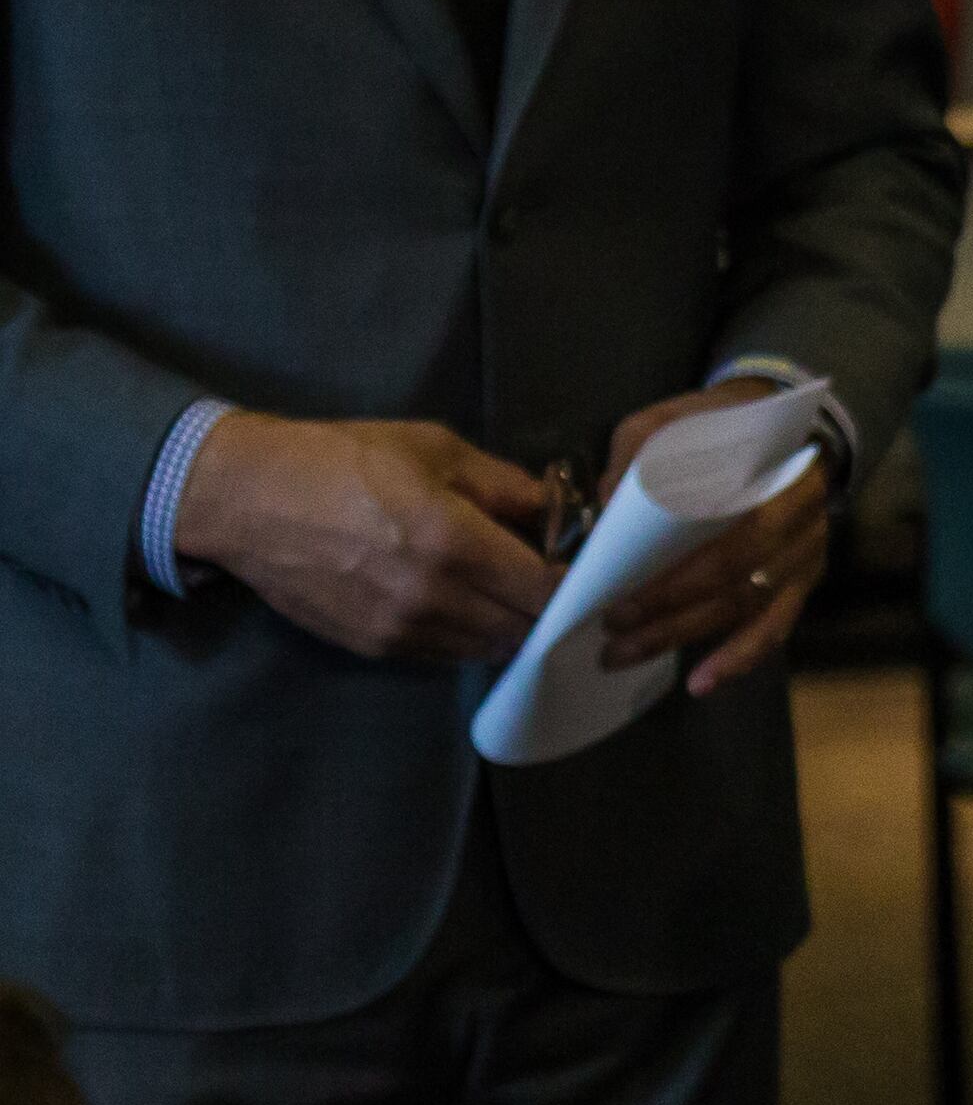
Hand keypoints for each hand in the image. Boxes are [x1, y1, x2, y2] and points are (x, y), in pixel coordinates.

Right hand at [171, 414, 554, 664]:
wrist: (248, 499)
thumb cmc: (344, 461)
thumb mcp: (436, 450)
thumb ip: (506, 486)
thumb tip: (557, 509)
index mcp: (454, 544)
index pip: (545, 591)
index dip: (578, 587)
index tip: (593, 572)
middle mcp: (430, 598)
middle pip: (522, 629)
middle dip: (551, 612)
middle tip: (562, 588)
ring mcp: (398, 630)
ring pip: (485, 649)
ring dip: (510, 629)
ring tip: (518, 598)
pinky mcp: (370, 647)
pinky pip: (443, 654)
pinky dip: (469, 637)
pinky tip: (471, 607)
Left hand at [592, 379, 837, 696]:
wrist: (790, 427)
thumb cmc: (725, 425)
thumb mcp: (676, 418)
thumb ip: (640, 450)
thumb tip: (607, 502)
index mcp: (779, 475)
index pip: (732, 536)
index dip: (678, 574)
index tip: (618, 593)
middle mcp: (803, 520)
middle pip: (737, 580)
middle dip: (670, 612)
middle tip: (611, 629)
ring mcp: (804, 556)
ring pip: (747, 610)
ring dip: (684, 638)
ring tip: (622, 656)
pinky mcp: (800, 582)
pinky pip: (775, 630)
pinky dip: (739, 660)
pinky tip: (702, 684)